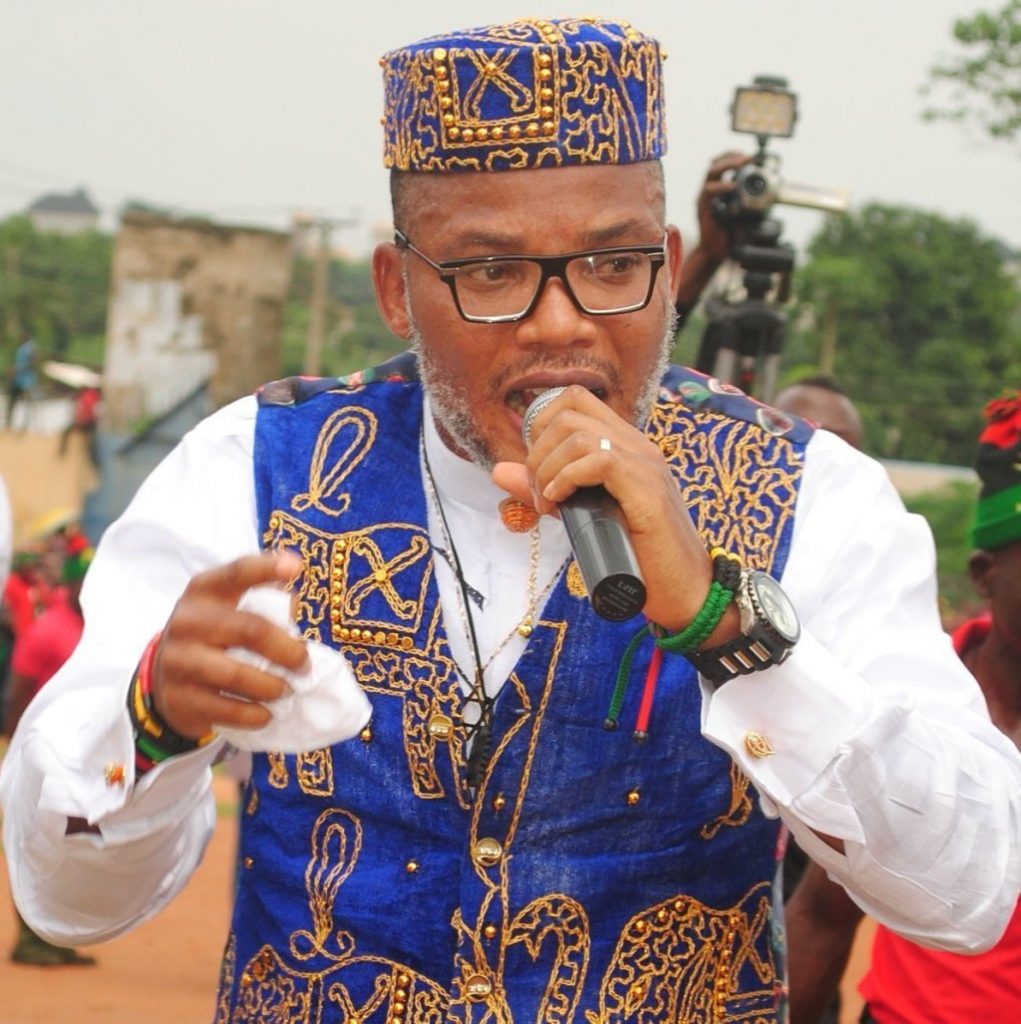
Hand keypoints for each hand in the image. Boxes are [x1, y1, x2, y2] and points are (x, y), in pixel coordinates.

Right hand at [151, 552, 308, 739]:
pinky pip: (225, 709)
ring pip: (237, 674)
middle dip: (288, 651)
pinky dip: (254, 714)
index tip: (296, 567)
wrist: (167, 678)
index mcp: (205, 591)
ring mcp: (178, 659)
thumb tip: (293, 607)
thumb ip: (263, 604)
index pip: (237, 573)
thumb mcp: (230, 610)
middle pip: (250, 630)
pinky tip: (266, 714)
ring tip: (286, 690)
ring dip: (272, 686)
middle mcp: (187, 620)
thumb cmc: (215, 636)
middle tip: (304, 665)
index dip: (266, 568)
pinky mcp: (178, 697)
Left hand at [492, 386, 736, 638]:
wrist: (685, 591)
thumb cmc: (638, 556)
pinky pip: (599, 461)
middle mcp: (638, 447)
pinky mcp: (647, 491)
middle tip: (539, 495)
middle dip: (537, 451)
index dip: (541, 425)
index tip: (537, 469)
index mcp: (625, 446)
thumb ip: (548, 489)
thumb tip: (500, 470)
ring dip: (547, 469)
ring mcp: (646, 466)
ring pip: (578, 434)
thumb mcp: (582, 515)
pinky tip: (560, 503)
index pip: (575, 400)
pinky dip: (567, 479)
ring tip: (547, 505)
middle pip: (569, 411)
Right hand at [675, 150, 751, 307]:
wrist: (717, 252)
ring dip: (727, 164)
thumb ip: (754, 200)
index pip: (723, 164)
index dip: (735, 156)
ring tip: (741, 163)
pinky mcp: (702, 207)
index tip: (751, 156)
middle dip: (732, 156)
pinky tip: (732, 186)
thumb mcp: (747, 213)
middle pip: (716, 163)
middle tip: (747, 157)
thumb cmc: (732, 233)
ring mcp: (705, 198)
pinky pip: (709, 191)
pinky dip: (721, 186)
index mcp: (719, 189)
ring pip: (711, 172)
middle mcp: (710, 191)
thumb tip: (775, 190)